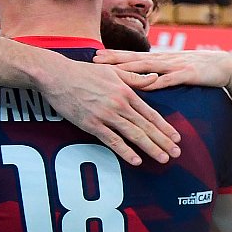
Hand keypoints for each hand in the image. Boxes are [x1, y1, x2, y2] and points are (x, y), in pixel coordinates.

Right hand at [35, 50, 180, 165]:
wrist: (55, 75)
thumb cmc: (84, 72)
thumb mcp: (114, 71)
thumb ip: (136, 79)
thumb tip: (155, 78)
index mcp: (127, 93)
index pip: (151, 114)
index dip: (165, 127)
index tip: (177, 138)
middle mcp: (119, 105)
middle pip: (146, 127)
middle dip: (163, 141)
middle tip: (177, 153)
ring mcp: (105, 115)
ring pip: (133, 135)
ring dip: (150, 148)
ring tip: (163, 158)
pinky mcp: (91, 124)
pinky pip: (111, 140)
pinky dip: (125, 151)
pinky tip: (136, 160)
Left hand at [94, 48, 231, 91]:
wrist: (227, 66)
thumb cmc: (202, 69)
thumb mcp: (178, 67)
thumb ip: (162, 71)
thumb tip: (146, 77)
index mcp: (162, 58)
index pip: (133, 55)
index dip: (114, 55)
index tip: (95, 55)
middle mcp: (165, 59)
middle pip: (134, 58)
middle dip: (113, 59)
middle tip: (93, 60)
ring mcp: (176, 66)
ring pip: (147, 66)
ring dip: (128, 68)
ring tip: (111, 71)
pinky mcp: (188, 74)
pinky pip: (168, 79)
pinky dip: (155, 82)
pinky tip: (143, 85)